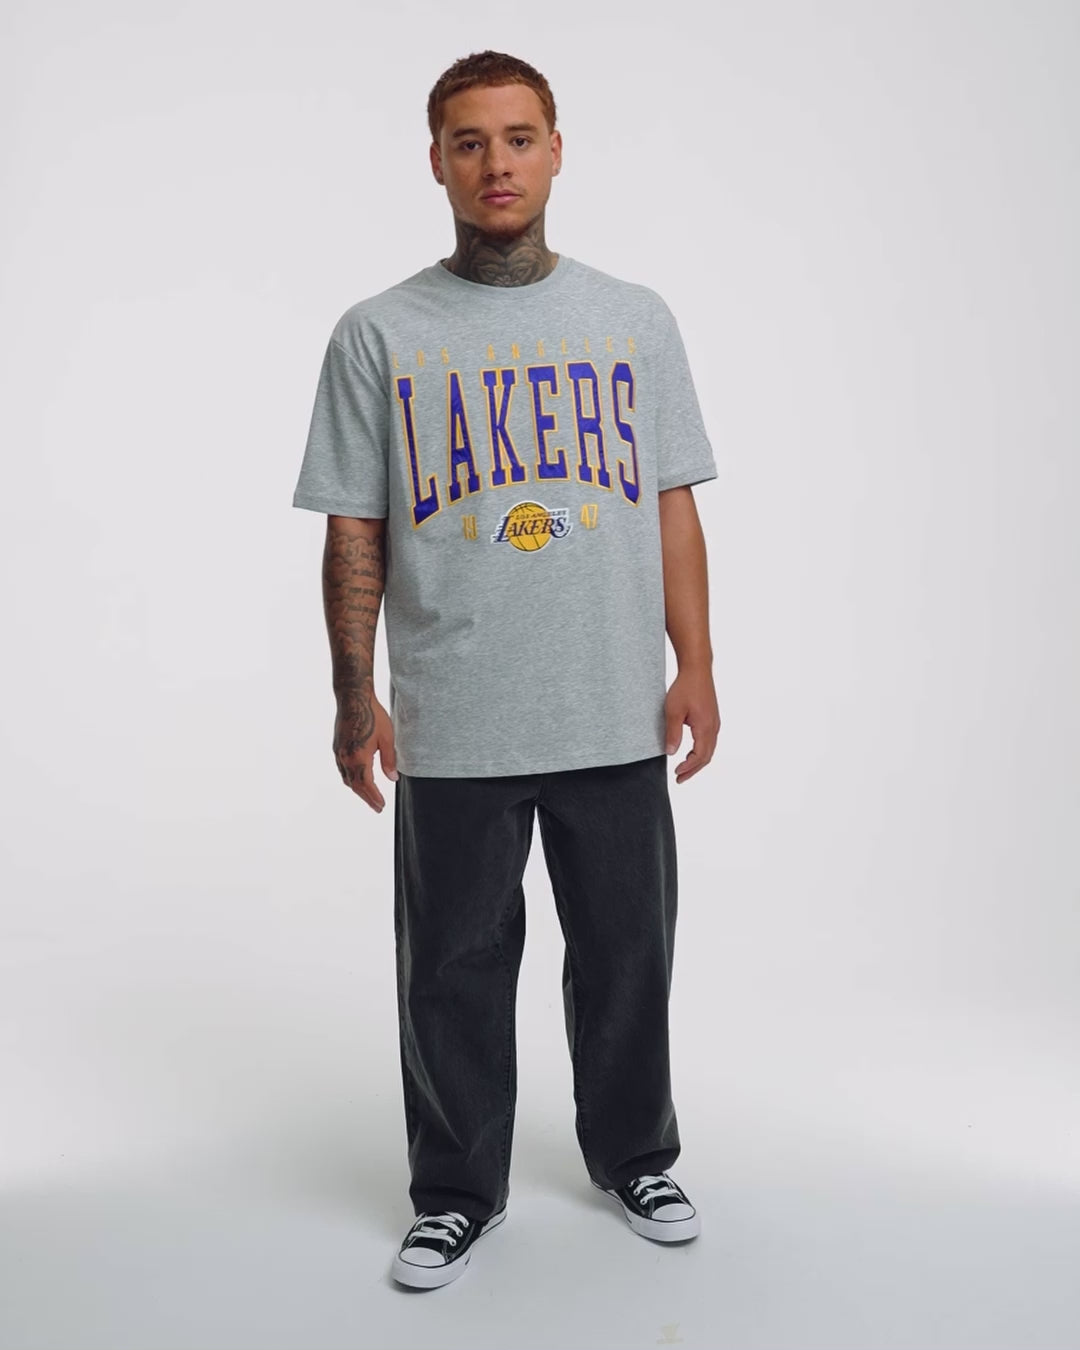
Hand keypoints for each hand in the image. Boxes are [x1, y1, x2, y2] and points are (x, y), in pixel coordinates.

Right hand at [333, 688, 397, 812]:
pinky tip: (357, 779)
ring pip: (347, 778)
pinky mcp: (337, 747)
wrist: (353, 698)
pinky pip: (342, 769)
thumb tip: (393, 778)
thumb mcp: (387, 738)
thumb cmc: (373, 715)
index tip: (381, 806)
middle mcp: (346, 758)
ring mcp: (339, 753)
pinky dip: (350, 778)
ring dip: (358, 789)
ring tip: (368, 796)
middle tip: (377, 807)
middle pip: (355, 785)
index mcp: (359, 757)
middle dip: (366, 798)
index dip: (374, 797)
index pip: (366, 785)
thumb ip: (389, 760)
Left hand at [664, 667, 719, 784]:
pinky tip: (691, 752)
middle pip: (707, 756)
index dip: (688, 768)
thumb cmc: (685, 687)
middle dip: (693, 769)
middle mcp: (713, 727)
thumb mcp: (673, 711)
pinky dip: (701, 751)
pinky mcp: (712, 718)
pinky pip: (709, 741)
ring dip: (697, 761)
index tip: (676, 773)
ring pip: (709, 749)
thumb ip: (673, 733)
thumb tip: (671, 753)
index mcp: (705, 727)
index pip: (699, 756)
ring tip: (684, 769)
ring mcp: (714, 723)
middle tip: (680, 778)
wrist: (697, 670)